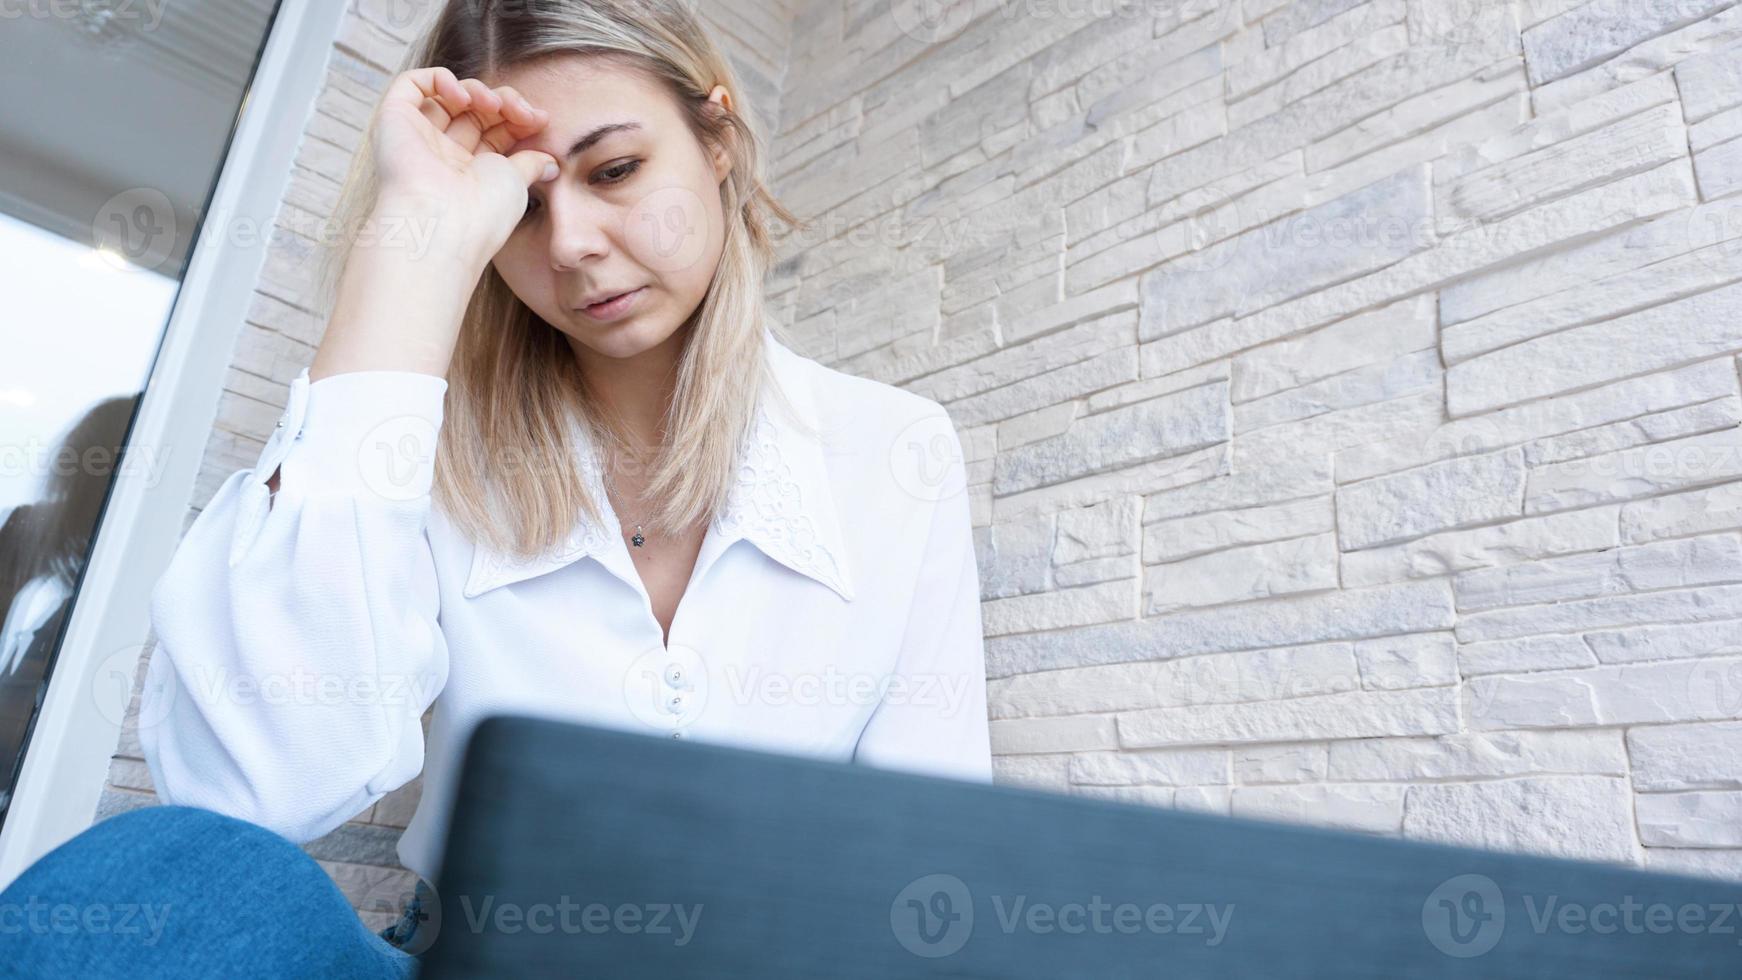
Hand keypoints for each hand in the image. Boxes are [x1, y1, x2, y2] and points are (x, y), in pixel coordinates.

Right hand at [369, 66, 557, 265]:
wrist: (442, 225)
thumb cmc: (482, 212)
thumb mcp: (517, 183)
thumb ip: (530, 165)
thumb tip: (552, 163)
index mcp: (469, 174)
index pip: (494, 131)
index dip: (518, 118)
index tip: (541, 119)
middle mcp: (442, 156)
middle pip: (474, 112)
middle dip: (504, 102)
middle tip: (523, 112)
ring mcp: (417, 138)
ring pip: (447, 96)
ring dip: (478, 90)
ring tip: (494, 104)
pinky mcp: (394, 121)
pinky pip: (413, 84)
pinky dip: (440, 79)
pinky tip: (462, 95)